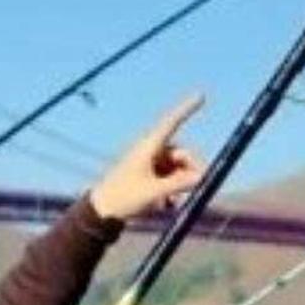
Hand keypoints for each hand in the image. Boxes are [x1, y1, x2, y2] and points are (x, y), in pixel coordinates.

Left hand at [87, 94, 207, 220]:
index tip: (202, 94)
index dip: (187, 109)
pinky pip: (171, 178)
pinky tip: (167, 204)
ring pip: (178, 168)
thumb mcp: (154, 192)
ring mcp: (151, 163)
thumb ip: (180, 184)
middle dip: (191, 170)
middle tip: (198, 187)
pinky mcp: (150, 174)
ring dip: (181, 184)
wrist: (102, 210)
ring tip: (172, 203)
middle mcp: (152, 150)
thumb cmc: (124, 197)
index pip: (172, 122)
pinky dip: (173, 189)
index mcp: (149, 146)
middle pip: (183, 153)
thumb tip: (202, 177)